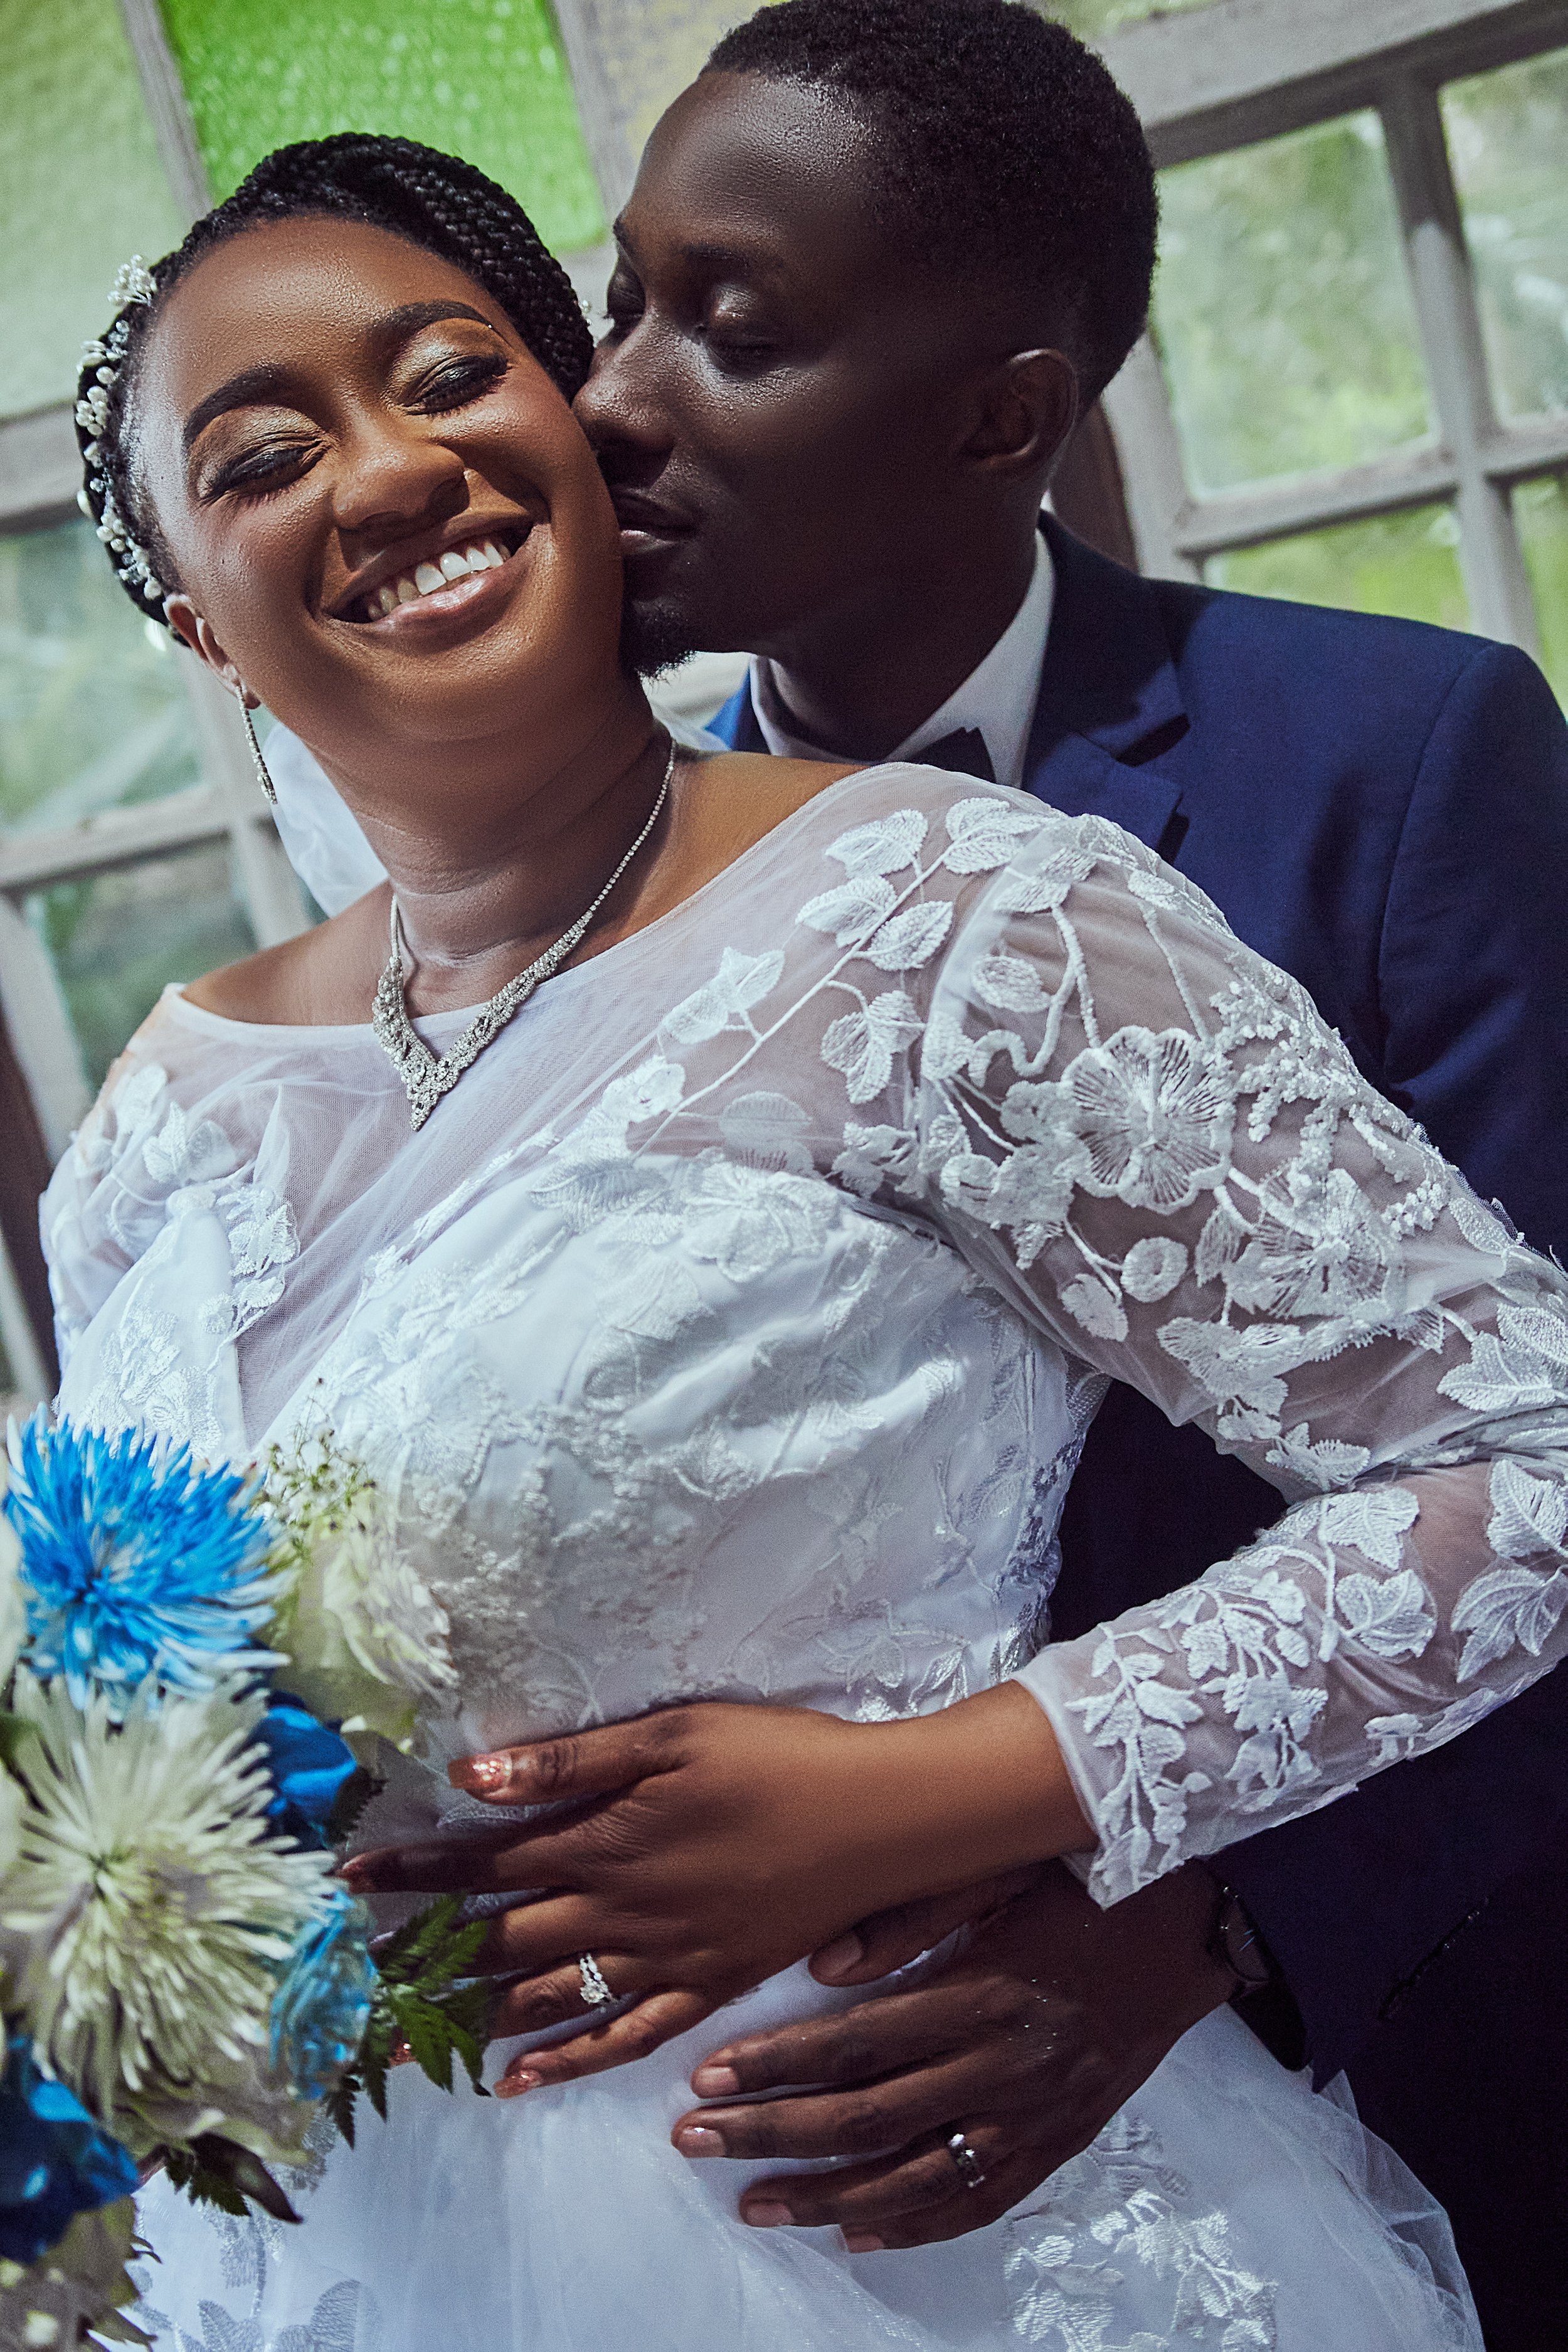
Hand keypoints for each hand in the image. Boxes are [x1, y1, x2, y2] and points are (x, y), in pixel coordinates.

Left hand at [341, 1689, 1089, 2089]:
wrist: (883, 1818)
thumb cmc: (780, 1756)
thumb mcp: (674, 1732)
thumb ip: (570, 1764)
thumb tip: (472, 1776)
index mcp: (607, 1840)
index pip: (484, 1861)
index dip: (414, 1873)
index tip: (348, 1881)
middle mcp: (623, 1910)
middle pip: (499, 1943)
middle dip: (421, 1962)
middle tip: (351, 1989)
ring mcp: (665, 1958)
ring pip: (547, 1998)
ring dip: (469, 2021)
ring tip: (404, 2043)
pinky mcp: (708, 1984)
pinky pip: (625, 2036)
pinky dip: (569, 2061)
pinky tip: (522, 2080)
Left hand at [668, 1860, 1238, 2249]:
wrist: (1188, 1929)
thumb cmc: (1082, 1883)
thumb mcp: (997, 1870)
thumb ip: (909, 1915)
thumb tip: (820, 1968)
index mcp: (979, 1995)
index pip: (855, 2045)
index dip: (776, 2064)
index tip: (708, 2074)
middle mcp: (1001, 2067)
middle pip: (865, 2120)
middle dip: (771, 2134)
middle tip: (695, 2140)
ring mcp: (1031, 2117)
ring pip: (913, 2179)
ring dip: (824, 2198)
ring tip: (753, 2203)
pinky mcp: (1058, 2145)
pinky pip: (977, 2203)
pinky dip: (915, 2226)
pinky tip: (858, 2235)